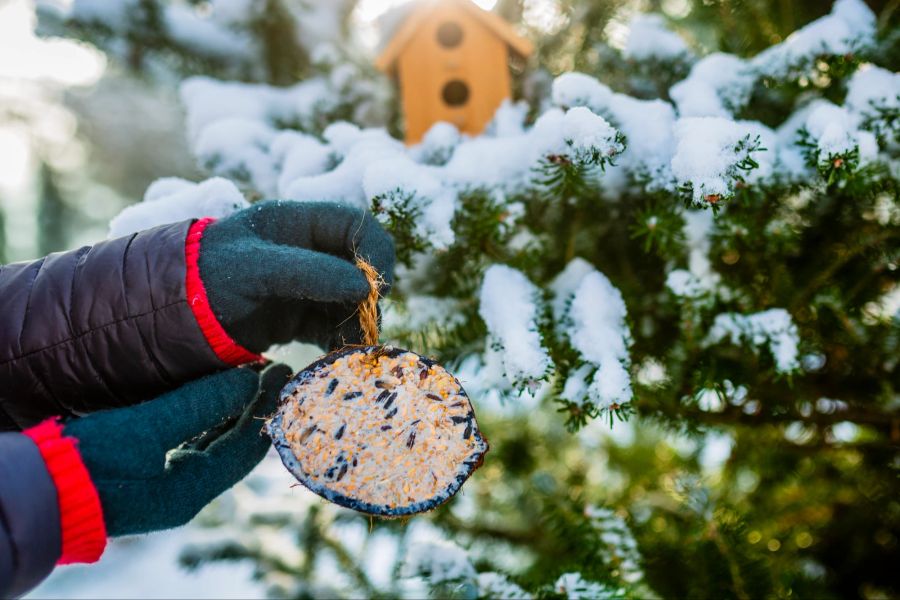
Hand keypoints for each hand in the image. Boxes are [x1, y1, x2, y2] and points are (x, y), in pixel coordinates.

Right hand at [63, 364, 291, 535]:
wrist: (35, 491)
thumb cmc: (89, 461)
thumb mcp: (148, 428)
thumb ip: (200, 404)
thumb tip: (248, 379)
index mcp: (192, 488)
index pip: (246, 445)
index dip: (266, 405)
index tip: (283, 370)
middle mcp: (184, 490)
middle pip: (234, 444)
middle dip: (253, 406)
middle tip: (272, 368)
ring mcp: (163, 483)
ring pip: (212, 442)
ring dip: (229, 410)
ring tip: (246, 375)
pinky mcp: (144, 471)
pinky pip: (189, 442)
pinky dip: (204, 418)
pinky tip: (208, 395)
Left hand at [198, 200, 394, 352]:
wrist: (170, 313)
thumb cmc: (207, 276)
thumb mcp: (255, 268)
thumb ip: (309, 273)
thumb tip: (364, 287)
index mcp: (300, 222)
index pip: (359, 226)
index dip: (376, 253)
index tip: (376, 288)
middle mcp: (309, 251)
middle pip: (363, 268)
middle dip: (369, 298)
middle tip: (366, 327)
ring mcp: (306, 285)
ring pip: (353, 301)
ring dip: (358, 325)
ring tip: (349, 350)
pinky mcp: (299, 317)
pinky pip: (334, 327)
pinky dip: (341, 342)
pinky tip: (335, 358)